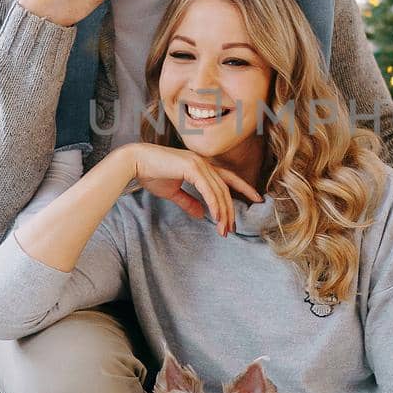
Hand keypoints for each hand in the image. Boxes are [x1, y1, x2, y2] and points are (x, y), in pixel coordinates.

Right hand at [126, 142, 261, 235]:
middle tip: (232, 229)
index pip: (228, 177)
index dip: (244, 187)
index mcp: (201, 165)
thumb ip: (188, 201)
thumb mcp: (172, 192)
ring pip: (219, 191)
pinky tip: (216, 218)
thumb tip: (200, 214)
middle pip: (225, 188)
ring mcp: (199, 163)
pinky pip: (208, 190)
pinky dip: (214, 205)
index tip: (257, 198)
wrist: (135, 162)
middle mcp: (203, 162)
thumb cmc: (151, 174)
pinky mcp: (192, 167)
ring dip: (223, 212)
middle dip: (231, 210)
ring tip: (224, 229)